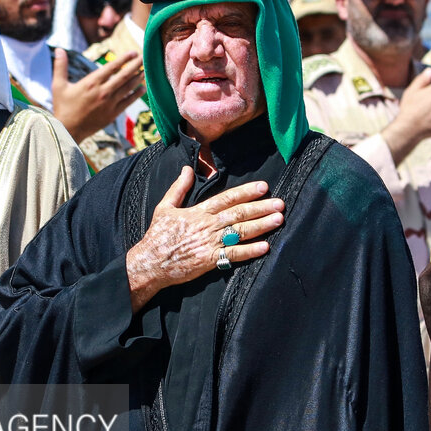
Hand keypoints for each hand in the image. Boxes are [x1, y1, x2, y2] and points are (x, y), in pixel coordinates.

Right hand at [51, 48, 145, 142]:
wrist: (68, 130)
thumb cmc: (63, 107)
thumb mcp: (58, 85)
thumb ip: (60, 66)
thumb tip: (58, 49)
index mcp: (91, 83)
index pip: (111, 67)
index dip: (124, 59)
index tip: (133, 52)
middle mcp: (103, 92)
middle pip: (124, 76)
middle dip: (135, 65)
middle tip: (144, 57)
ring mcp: (109, 103)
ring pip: (128, 88)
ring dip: (138, 78)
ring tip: (146, 70)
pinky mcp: (113, 114)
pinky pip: (128, 102)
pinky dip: (136, 94)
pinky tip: (142, 88)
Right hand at [125, 167, 284, 311]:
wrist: (150, 262)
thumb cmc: (157, 235)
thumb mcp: (165, 207)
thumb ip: (178, 188)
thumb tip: (186, 168)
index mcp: (198, 212)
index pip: (227, 198)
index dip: (246, 192)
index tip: (263, 187)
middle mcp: (207, 225)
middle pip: (239, 213)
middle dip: (261, 208)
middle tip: (280, 203)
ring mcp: (210, 243)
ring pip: (240, 232)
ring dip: (261, 225)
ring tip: (278, 219)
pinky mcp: (210, 260)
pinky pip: (233, 255)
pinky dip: (250, 251)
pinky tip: (265, 247)